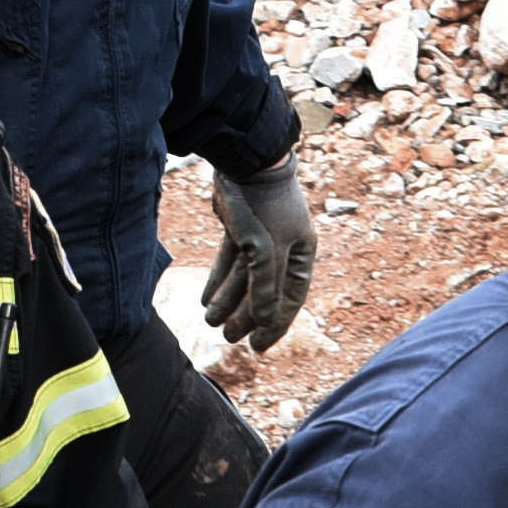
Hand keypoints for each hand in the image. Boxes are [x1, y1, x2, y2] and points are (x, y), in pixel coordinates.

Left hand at [199, 157, 319, 356]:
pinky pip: (230, 261)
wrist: (244, 161)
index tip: (258, 347)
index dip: (275, 325)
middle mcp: (284, 247)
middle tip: (229, 338)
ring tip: (211, 322)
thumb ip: (266, 288)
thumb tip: (266, 322)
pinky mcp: (239, 227)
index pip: (291, 299)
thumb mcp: (266, 251)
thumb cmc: (263, 205)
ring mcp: (261, 237)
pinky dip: (219, 280)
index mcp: (301, 253)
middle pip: (266, 291)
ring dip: (229, 301)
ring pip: (245, 278)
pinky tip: (206, 298)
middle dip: (247, 317)